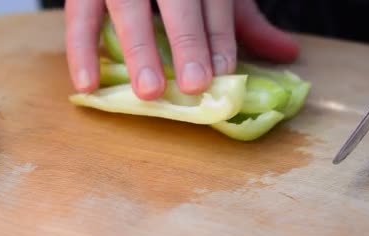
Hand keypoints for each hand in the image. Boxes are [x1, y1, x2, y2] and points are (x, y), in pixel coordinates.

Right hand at [65, 0, 299, 99]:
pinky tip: (89, 85)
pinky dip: (82, 50)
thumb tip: (289, 54)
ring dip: (140, 50)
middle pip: (178, 1)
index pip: (214, 2)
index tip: (223, 76)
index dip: (220, 38)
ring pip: (128, 7)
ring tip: (150, 93)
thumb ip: (245, 20)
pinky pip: (80, 17)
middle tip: (195, 85)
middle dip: (188, 42)